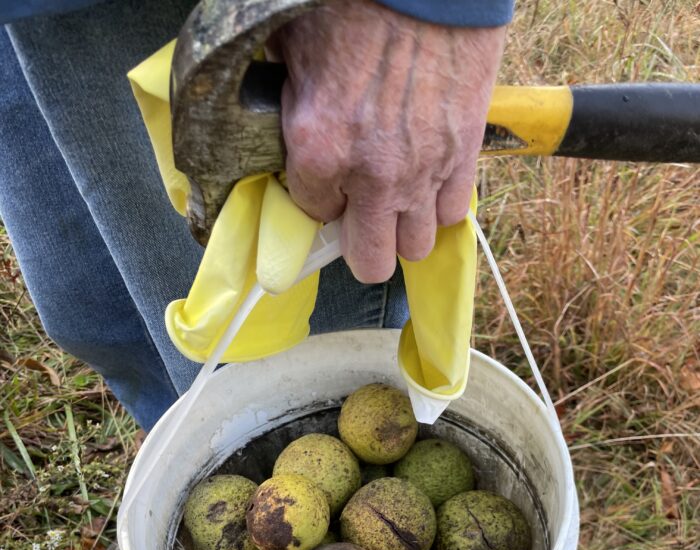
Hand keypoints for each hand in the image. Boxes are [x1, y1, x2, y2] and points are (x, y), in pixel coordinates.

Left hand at [274, 0, 505, 282]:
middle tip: (358, 214)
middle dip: (361, 244)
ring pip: (416, 246)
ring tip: (397, 194)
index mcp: (321, 149)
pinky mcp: (464, 155)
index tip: (322, 178)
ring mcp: (424, 171)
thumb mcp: (295, 49)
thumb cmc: (353, 4)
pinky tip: (429, 176)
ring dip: (402, 226)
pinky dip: (439, 202)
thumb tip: (296, 131)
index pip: (312, 215)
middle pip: (370, 260)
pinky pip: (453, 212)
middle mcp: (373, 176)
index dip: (317, 197)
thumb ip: (293, 107)